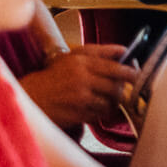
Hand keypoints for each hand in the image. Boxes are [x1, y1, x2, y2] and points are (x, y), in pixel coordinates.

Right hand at [18, 44, 137, 129]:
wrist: (29, 97)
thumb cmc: (54, 76)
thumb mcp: (73, 57)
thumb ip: (99, 52)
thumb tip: (124, 51)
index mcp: (82, 61)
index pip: (116, 66)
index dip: (131, 71)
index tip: (137, 74)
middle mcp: (82, 78)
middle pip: (117, 85)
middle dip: (123, 89)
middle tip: (122, 89)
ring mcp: (79, 97)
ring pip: (110, 102)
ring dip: (111, 102)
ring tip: (104, 99)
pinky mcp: (76, 114)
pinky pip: (99, 115)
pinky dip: (99, 113)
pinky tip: (91, 108)